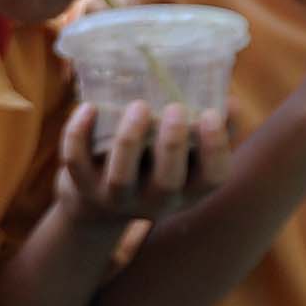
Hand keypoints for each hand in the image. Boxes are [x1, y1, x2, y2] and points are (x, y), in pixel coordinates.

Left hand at [54, 100, 231, 223]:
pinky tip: (88, 106)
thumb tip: (229, 101)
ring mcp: (115, 198)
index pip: (213, 178)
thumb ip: (210, 131)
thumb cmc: (154, 166)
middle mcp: (154, 202)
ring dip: (129, 140)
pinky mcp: (81, 187)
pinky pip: (76, 163)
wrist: (98, 204)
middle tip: (176, 109)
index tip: (210, 114)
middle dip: (172, 144)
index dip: (215, 148)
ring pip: (122, 178)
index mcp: (188, 189)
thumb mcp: (185, 158)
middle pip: (167, 182)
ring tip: (138, 106)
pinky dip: (78, 135)